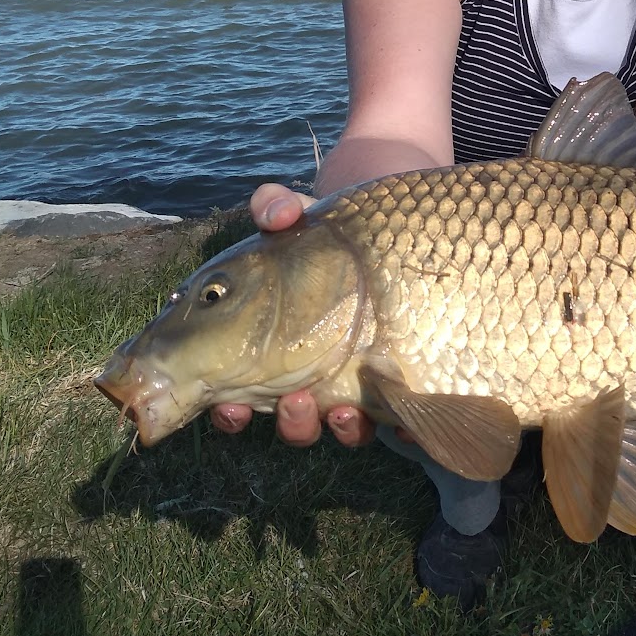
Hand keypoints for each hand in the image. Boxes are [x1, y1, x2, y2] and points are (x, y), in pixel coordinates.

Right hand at [208, 183, 375, 446]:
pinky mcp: (399, 382)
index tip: (230, 406)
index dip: (229, 412)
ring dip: (336, 427)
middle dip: (290, 422)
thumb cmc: (329, 235)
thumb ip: (276, 208)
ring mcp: (355, 382)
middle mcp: (307, 375)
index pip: (234, 396)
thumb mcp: (301, 218)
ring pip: (339, 426)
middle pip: (290, 421)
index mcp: (268, 349)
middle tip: (295, 402)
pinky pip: (399, 418)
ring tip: (343, 409)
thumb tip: (276, 213)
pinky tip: (406, 421)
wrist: (395, 237)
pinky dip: (401, 427)